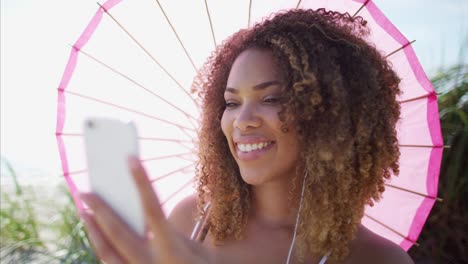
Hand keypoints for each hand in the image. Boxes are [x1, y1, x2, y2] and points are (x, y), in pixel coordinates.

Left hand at [80, 157, 207, 263]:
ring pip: (107, 253)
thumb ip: (165, 230)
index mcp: (172, 248)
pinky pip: (112, 263)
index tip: (131, 159)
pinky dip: (102, 247)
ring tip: (84, 213)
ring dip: (93, 231)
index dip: (142, 182)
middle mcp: (152, 262)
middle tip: (85, 192)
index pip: (153, 209)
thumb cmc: (199, 263)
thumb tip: (140, 211)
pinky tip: (97, 234)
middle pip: (119, 232)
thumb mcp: (190, 245)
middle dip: (100, 210)